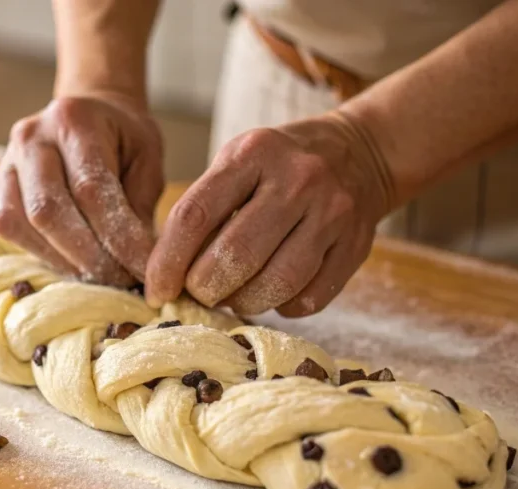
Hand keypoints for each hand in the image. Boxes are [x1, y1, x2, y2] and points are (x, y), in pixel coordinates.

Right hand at [0, 93, 164, 286]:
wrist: (88, 112)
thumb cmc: (123, 138)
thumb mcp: (147, 158)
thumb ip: (140, 204)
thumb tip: (140, 261)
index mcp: (75, 120)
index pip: (92, 190)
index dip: (118, 237)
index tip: (145, 268)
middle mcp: (32, 138)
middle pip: (49, 211)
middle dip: (89, 257)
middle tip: (123, 281)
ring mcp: (8, 161)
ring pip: (23, 224)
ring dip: (65, 261)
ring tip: (102, 277)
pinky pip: (10, 228)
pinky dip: (44, 254)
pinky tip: (75, 264)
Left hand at [145, 112, 392, 316]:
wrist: (359, 152)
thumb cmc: (279, 165)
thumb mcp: (238, 162)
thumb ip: (203, 210)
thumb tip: (165, 276)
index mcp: (253, 154)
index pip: (195, 216)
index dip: (168, 261)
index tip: (157, 290)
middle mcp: (297, 179)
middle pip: (235, 257)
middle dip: (205, 289)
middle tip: (199, 294)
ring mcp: (332, 213)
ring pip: (275, 284)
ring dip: (242, 302)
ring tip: (232, 296)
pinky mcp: (355, 246)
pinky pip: (308, 299)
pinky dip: (281, 306)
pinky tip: (272, 292)